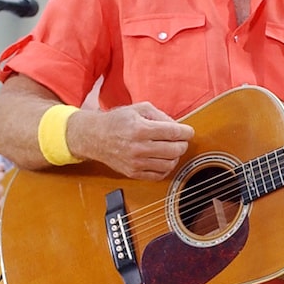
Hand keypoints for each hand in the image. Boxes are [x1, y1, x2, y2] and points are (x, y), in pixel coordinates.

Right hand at [72, 102, 193, 179]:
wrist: (94, 137)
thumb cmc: (117, 121)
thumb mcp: (138, 109)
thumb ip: (160, 115)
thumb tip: (178, 127)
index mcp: (140, 128)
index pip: (173, 133)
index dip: (186, 132)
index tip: (189, 132)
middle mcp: (138, 147)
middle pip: (174, 150)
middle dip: (183, 144)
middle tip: (182, 141)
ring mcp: (136, 162)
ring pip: (168, 164)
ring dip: (175, 157)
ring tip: (172, 150)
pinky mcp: (133, 173)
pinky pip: (158, 175)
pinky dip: (166, 168)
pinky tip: (164, 160)